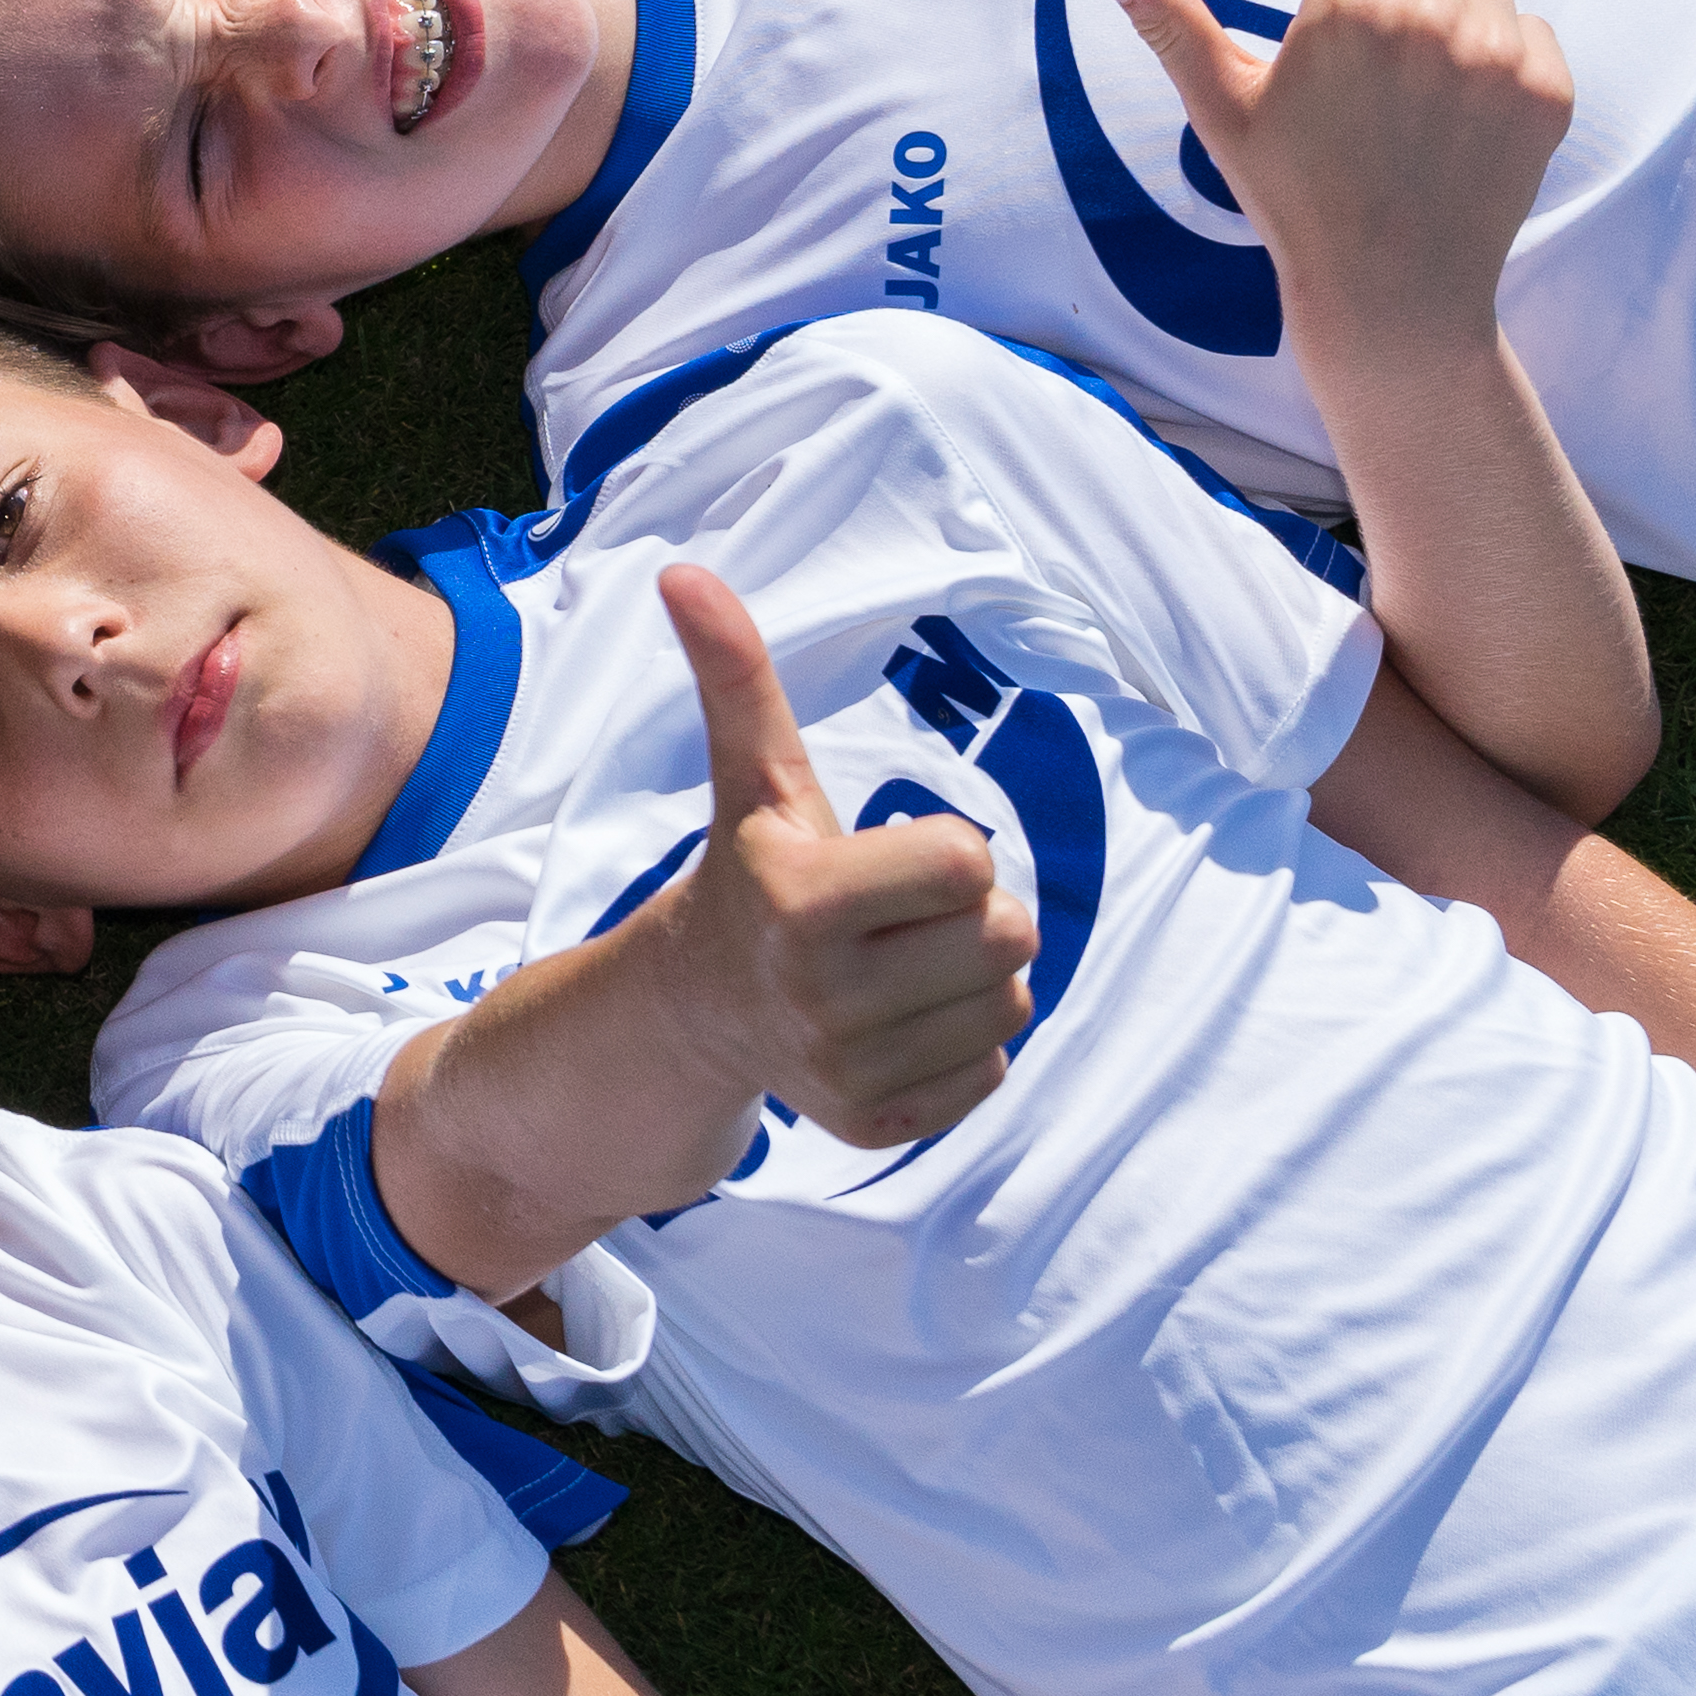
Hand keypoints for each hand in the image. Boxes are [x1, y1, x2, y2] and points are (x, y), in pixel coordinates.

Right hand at [632, 568, 1032, 1151]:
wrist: (693, 1012)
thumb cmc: (750, 872)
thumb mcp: (752, 778)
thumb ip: (736, 676)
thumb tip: (684, 568)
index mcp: (799, 898)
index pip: (975, 863)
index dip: (945, 851)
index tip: (881, 861)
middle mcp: (819, 993)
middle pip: (1009, 936)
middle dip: (969, 915)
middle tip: (894, 918)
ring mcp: (846, 1069)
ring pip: (1010, 1005)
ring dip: (973, 979)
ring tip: (896, 969)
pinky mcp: (873, 1127)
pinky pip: (992, 1069)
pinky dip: (960, 1043)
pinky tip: (895, 1025)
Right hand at [1082, 0, 1565, 358]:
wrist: (1391, 292)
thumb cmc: (1294, 196)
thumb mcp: (1222, 108)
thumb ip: (1168, 23)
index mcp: (1345, 11)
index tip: (1339, 48)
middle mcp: (1428, 21)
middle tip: (1382, 71)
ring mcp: (1496, 58)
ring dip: (1462, 23)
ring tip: (1424, 96)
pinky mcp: (1546, 92)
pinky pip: (1534, 31)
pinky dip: (1509, 63)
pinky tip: (1466, 116)